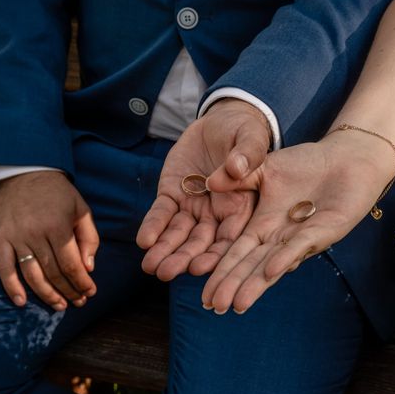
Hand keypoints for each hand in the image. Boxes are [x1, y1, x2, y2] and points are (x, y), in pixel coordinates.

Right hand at [0, 171, 98, 309]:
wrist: (24, 173)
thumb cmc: (59, 193)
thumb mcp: (81, 210)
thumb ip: (89, 239)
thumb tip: (88, 268)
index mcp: (58, 226)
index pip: (71, 264)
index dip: (81, 282)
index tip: (90, 292)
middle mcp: (36, 234)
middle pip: (53, 272)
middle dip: (68, 291)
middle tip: (78, 302)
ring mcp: (16, 238)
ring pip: (31, 275)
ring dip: (46, 294)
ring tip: (60, 305)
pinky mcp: (0, 239)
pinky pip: (4, 268)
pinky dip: (12, 287)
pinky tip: (21, 302)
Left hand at [136, 98, 270, 279]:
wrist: (220, 121)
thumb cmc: (243, 131)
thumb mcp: (251, 138)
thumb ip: (248, 153)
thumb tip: (236, 168)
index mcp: (242, 206)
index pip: (230, 237)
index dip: (216, 254)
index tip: (201, 268)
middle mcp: (217, 212)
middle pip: (200, 242)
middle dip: (184, 258)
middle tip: (166, 273)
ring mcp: (193, 205)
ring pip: (179, 233)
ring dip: (165, 250)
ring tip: (150, 266)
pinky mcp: (172, 194)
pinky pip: (161, 213)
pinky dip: (153, 227)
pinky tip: (144, 241)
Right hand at [202, 133, 394, 313]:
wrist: (346, 158)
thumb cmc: (307, 164)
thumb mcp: (264, 168)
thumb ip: (237, 178)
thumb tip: (206, 183)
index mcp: (264, 225)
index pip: (237, 253)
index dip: (221, 272)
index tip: (203, 292)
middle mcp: (280, 237)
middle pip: (252, 265)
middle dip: (233, 285)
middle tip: (212, 307)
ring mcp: (302, 237)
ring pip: (274, 264)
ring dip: (257, 284)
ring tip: (238, 304)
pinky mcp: (325, 230)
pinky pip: (301, 245)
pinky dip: (286, 258)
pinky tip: (271, 272)